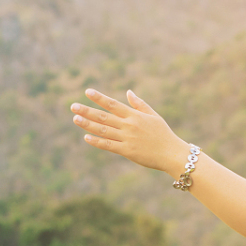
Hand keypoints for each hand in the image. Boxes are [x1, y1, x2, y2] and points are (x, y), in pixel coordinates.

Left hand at [69, 89, 191, 173]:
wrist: (172, 154)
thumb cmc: (164, 134)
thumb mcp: (154, 116)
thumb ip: (139, 104)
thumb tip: (128, 92)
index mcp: (134, 116)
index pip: (113, 104)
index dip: (99, 98)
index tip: (87, 92)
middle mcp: (129, 125)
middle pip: (104, 116)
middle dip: (87, 111)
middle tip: (73, 106)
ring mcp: (127, 138)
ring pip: (103, 130)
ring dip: (88, 124)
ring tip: (75, 118)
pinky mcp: (127, 151)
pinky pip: (109, 145)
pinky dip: (97, 141)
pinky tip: (86, 137)